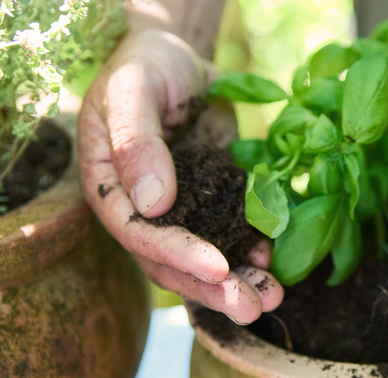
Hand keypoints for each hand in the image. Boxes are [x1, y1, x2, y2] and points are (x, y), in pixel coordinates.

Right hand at [78, 29, 282, 323]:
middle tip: (253, 307)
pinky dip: (255, 250)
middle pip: (174, 263)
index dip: (178, 254)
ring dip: (240, 282)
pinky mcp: (215, 200)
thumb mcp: (132, 92)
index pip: (139, 235)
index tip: (218, 267)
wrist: (177, 61)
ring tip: (274, 299)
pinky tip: (276, 261)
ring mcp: (182, 210)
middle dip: (214, 288)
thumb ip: (137, 143)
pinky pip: (234, 233)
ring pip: (206, 258)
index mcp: (111, 190)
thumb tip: (153, 203)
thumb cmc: (144, 68)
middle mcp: (144, 211)